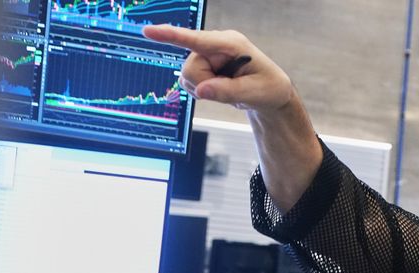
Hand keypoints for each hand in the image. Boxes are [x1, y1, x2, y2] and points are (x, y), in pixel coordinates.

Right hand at [142, 25, 292, 112]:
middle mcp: (215, 46)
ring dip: (205, 88)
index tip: (149, 32)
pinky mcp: (202, 66)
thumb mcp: (254, 92)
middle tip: (230, 90)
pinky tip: (218, 89)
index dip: (172, 35)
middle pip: (190, 68)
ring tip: (227, 88)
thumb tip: (202, 90)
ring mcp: (207, 56)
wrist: (269, 93)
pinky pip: (188, 82)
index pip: (197, 39)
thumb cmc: (268, 88)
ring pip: (187, 76)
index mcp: (230, 43)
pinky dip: (202, 91)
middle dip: (205, 85)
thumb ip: (228, 91)